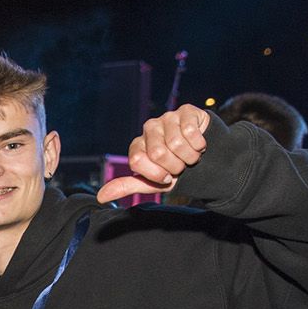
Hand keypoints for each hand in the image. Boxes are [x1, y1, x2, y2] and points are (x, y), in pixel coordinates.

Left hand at [95, 105, 209, 202]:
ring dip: (189, 157)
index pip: (137, 161)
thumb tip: (100, 197)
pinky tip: (199, 145)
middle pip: (158, 153)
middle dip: (175, 167)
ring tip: (191, 156)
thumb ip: (127, 186)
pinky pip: (190, 131)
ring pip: (176, 143)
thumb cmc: (176, 170)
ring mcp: (167, 117)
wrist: (206, 159)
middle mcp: (149, 128)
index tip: (166, 177)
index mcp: (138, 145)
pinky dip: (199, 145)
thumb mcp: (152, 183)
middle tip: (180, 166)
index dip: (156, 175)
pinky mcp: (185, 111)